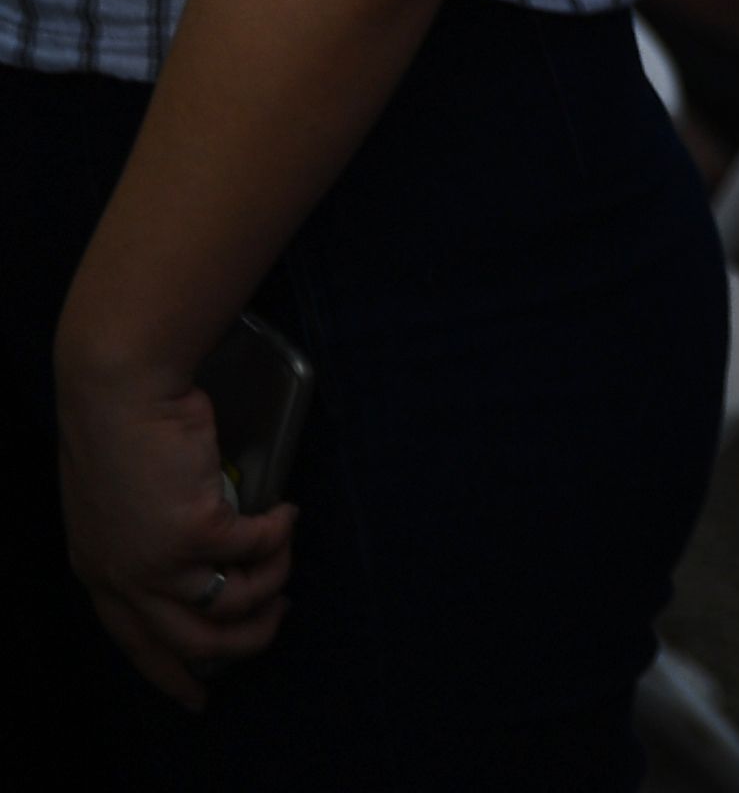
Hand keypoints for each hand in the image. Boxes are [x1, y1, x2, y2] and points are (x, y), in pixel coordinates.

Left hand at [53, 353, 289, 702]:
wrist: (121, 391)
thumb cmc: (122, 431)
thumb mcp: (120, 504)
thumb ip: (148, 539)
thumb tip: (205, 561)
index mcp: (102, 574)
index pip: (136, 646)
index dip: (172, 676)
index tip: (201, 698)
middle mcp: (127, 580)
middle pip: (195, 644)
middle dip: (249, 638)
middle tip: (278, 613)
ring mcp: (160, 561)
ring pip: (232, 608)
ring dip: (273, 583)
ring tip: (284, 552)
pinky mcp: (197, 531)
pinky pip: (259, 549)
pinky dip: (280, 532)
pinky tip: (284, 510)